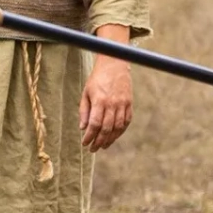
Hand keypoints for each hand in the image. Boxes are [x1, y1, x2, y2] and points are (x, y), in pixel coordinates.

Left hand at [79, 32, 134, 150]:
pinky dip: (120, 131)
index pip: (94, 124)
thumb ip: (84, 111)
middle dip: (99, 142)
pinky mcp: (129, 103)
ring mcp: (123, 104)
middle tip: (93, 149)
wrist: (114, 64)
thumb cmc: (97, 78)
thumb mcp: (86, 92)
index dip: (89, 136)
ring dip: (110, 139)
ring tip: (103, 146)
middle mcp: (112, 103)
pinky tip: (114, 136)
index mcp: (99, 100)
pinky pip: (126, 122)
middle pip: (106, 129)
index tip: (84, 143)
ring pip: (117, 128)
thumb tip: (83, 128)